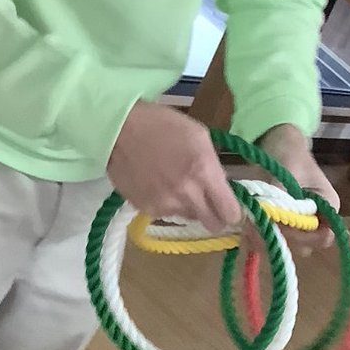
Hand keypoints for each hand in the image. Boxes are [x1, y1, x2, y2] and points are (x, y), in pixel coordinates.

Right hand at [108, 101, 240, 232]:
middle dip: (214, 215)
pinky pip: (167, 215)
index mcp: (204, 172)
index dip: (232, 212)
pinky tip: (157, 185)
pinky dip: (166, 204)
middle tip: (207, 202)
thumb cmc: (161, 124)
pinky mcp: (146, 210)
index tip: (228, 207)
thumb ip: (215, 166)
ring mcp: (166, 205)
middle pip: (213, 225)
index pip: (230, 213)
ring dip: (188, 207)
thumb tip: (222, 189)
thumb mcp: (199, 136)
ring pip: (189, 218)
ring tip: (174, 184)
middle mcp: (187, 194)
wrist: (116, 128)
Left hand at [256, 124, 339, 252]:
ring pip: (288, 246)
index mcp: (328, 206)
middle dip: (283, 239)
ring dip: (269, 240)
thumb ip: (283, 196)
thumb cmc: (289, 152)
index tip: (281, 223)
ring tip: (250, 227)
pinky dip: (260, 238)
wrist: (276, 141)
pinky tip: (247, 228)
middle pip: (305, 246)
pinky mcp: (283, 224)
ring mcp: (300, 224)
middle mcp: (318, 220)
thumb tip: (271, 217)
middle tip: (260, 225)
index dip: (303, 236)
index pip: (324, 236)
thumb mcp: (288, 170)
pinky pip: (274, 241)